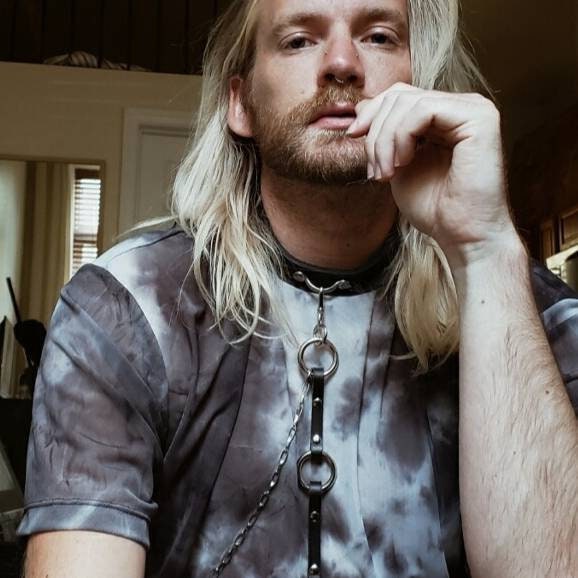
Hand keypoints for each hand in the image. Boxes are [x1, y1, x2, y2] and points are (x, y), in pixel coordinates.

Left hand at [347, 83, 519, 267]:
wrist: (462, 236)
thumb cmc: (434, 208)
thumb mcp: (397, 165)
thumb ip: (384, 136)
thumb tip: (360, 108)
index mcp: (444, 116)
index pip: (400, 95)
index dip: (371, 113)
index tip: (353, 137)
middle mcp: (462, 106)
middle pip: (400, 95)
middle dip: (376, 132)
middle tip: (374, 170)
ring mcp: (474, 109)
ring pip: (408, 102)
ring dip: (385, 140)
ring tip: (386, 173)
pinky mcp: (479, 118)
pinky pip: (424, 109)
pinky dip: (402, 136)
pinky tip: (403, 163)